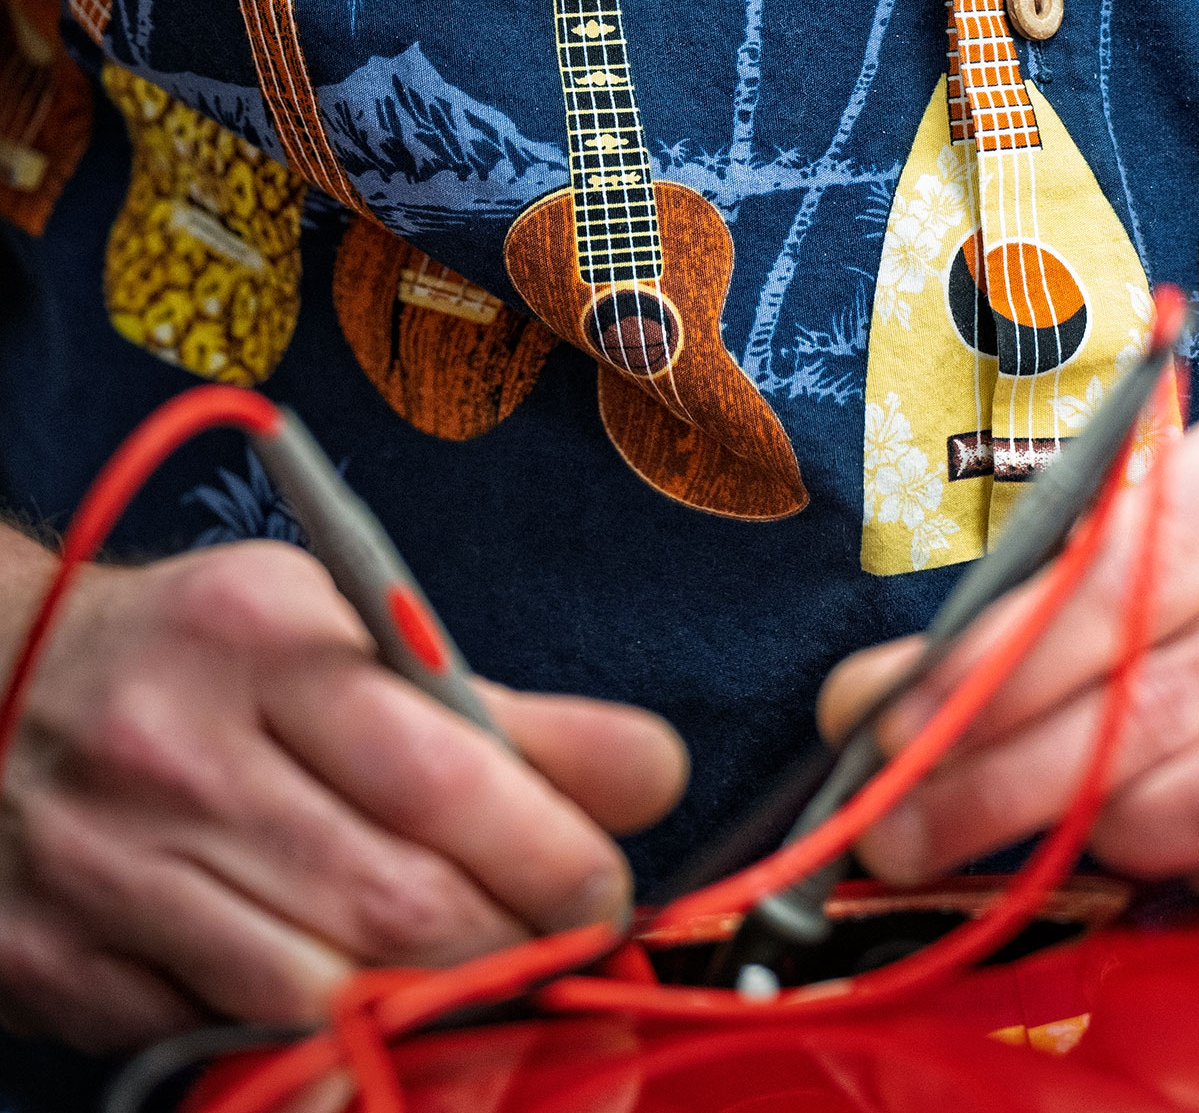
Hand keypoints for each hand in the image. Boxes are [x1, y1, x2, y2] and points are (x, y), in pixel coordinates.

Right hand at [0, 539, 685, 1051]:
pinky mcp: (67, 972)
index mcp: (264, 646)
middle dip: (519, 945)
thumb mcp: (344, 629)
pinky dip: (323, 1049)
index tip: (608, 883)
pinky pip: (227, 1042)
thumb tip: (650, 775)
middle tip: (573, 943)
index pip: (447, 775)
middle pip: (396, 904)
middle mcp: (179, 759)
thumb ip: (500, 711)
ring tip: (498, 989)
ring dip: (438, 1012)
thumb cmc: (206, 657)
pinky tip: (376, 1022)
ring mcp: (112, 877)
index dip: (555, 854)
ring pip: (320, 996)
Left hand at [821, 408, 1198, 905]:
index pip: (1109, 575)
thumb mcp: (1165, 540)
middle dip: (994, 783)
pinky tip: (1184, 846)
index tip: (881, 727)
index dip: (984, 666)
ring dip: (1106, 832)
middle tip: (895, 832)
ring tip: (1056, 830)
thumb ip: (1030, 610)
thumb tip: (868, 710)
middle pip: (1146, 704)